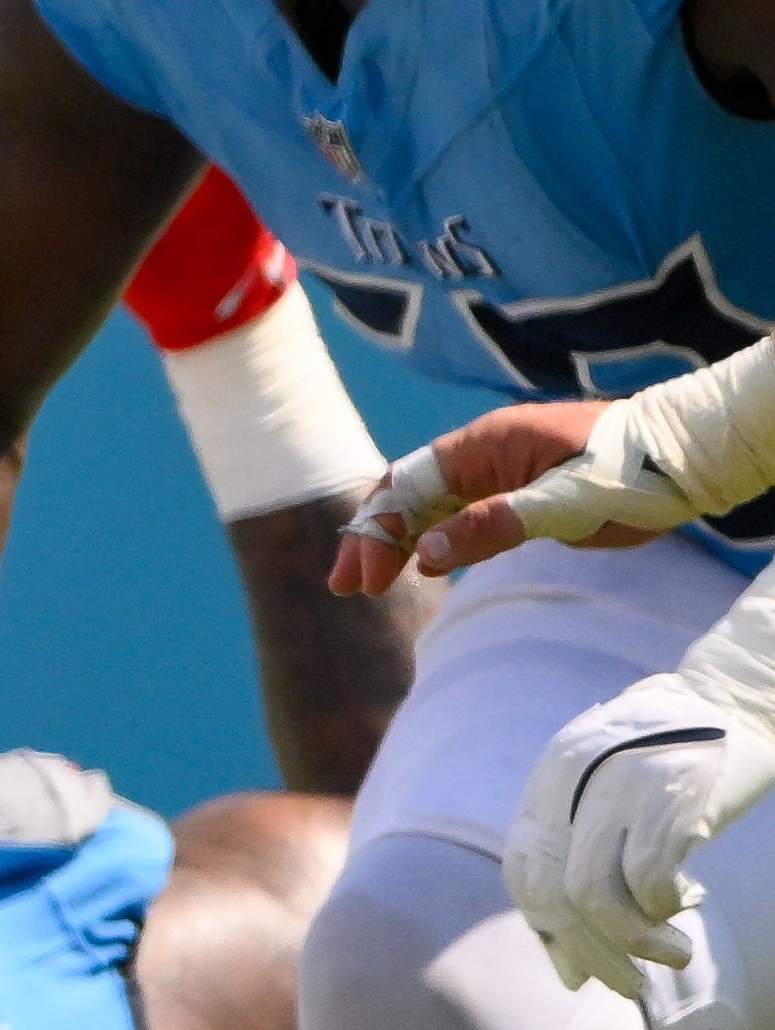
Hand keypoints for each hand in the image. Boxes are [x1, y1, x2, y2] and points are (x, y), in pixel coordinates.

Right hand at [337, 397, 675, 592]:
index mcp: (485, 444)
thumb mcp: (563, 504)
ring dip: (398, 541)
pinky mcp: (518, 489)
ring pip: (431, 505)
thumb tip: (426, 552)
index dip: (379, 532)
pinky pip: (461, 512)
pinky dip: (434, 538)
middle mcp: (482, 452)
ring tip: (371, 581)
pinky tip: (423, 565)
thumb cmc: (629, 475)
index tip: (365, 579)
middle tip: (345, 586)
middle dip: (373, 538)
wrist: (684, 458)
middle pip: (408, 493)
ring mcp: (499, 470)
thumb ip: (493, 524)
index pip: (408, 486)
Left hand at [508, 667, 774, 993]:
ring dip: (634, 943)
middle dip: (590, 953)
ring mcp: (619, 789)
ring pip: (597, 895)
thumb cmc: (669, 764)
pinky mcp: (672, 796)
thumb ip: (579, 865)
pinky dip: (667, 906)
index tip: (579, 967)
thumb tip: (566, 970)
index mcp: (549, 785)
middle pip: (556, 894)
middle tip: (626, 986)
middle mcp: (572, 785)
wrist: (732, 698)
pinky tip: (689, 903)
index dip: (547, 929)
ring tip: (673, 957)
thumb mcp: (606, 797)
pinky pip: (650, 875)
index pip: (523, 875)